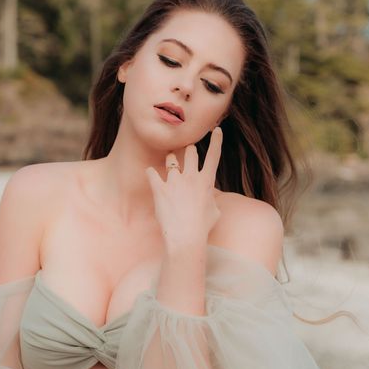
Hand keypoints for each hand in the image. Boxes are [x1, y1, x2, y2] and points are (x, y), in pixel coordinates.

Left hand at [145, 126, 222, 246]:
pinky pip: (151, 172)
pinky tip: (151, 176)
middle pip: (190, 152)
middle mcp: (191, 177)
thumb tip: (210, 198)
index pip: (214, 156)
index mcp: (207, 181)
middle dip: (187, 151)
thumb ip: (211, 199)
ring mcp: (174, 182)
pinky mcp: (159, 189)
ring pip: (170, 159)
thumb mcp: (214, 212)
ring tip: (170, 168)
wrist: (185, 238)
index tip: (217, 129)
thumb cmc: (202, 228)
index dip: (217, 141)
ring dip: (170, 160)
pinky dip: (151, 173)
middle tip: (185, 155)